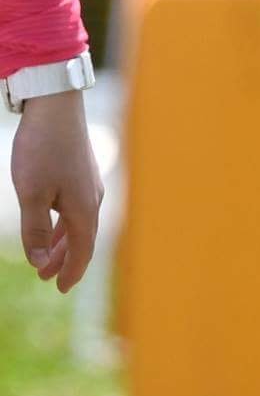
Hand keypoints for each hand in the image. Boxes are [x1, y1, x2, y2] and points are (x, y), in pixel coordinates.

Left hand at [13, 88, 100, 292]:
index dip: (70, 272)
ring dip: (61, 242)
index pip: (81, 252)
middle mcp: (93, 202)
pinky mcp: (82, 173)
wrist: (56, 106)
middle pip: (81, 241)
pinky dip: (64, 223)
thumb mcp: (31, 193)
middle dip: (63, 260)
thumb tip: (37, 260)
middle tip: (46, 276)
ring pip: (77, 224)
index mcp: (84, 212)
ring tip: (46, 254)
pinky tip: (53, 220)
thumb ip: (34, 229)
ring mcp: (89, 186)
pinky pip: (76, 208)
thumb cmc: (42, 149)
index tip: (59, 289)